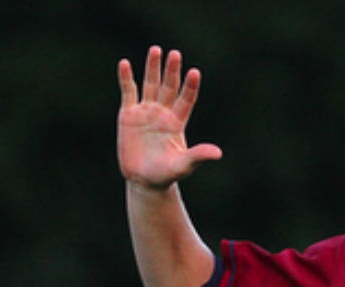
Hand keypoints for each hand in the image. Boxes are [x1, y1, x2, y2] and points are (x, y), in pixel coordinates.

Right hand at [117, 46, 221, 188]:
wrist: (144, 180)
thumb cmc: (166, 173)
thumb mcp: (183, 165)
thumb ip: (198, 156)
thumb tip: (218, 153)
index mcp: (177, 122)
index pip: (186, 99)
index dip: (190, 87)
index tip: (194, 72)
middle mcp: (163, 113)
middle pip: (169, 87)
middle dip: (172, 71)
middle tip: (175, 53)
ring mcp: (146, 112)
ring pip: (150, 85)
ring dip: (152, 68)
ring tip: (156, 50)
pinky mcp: (128, 115)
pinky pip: (128, 92)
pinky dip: (126, 79)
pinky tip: (125, 64)